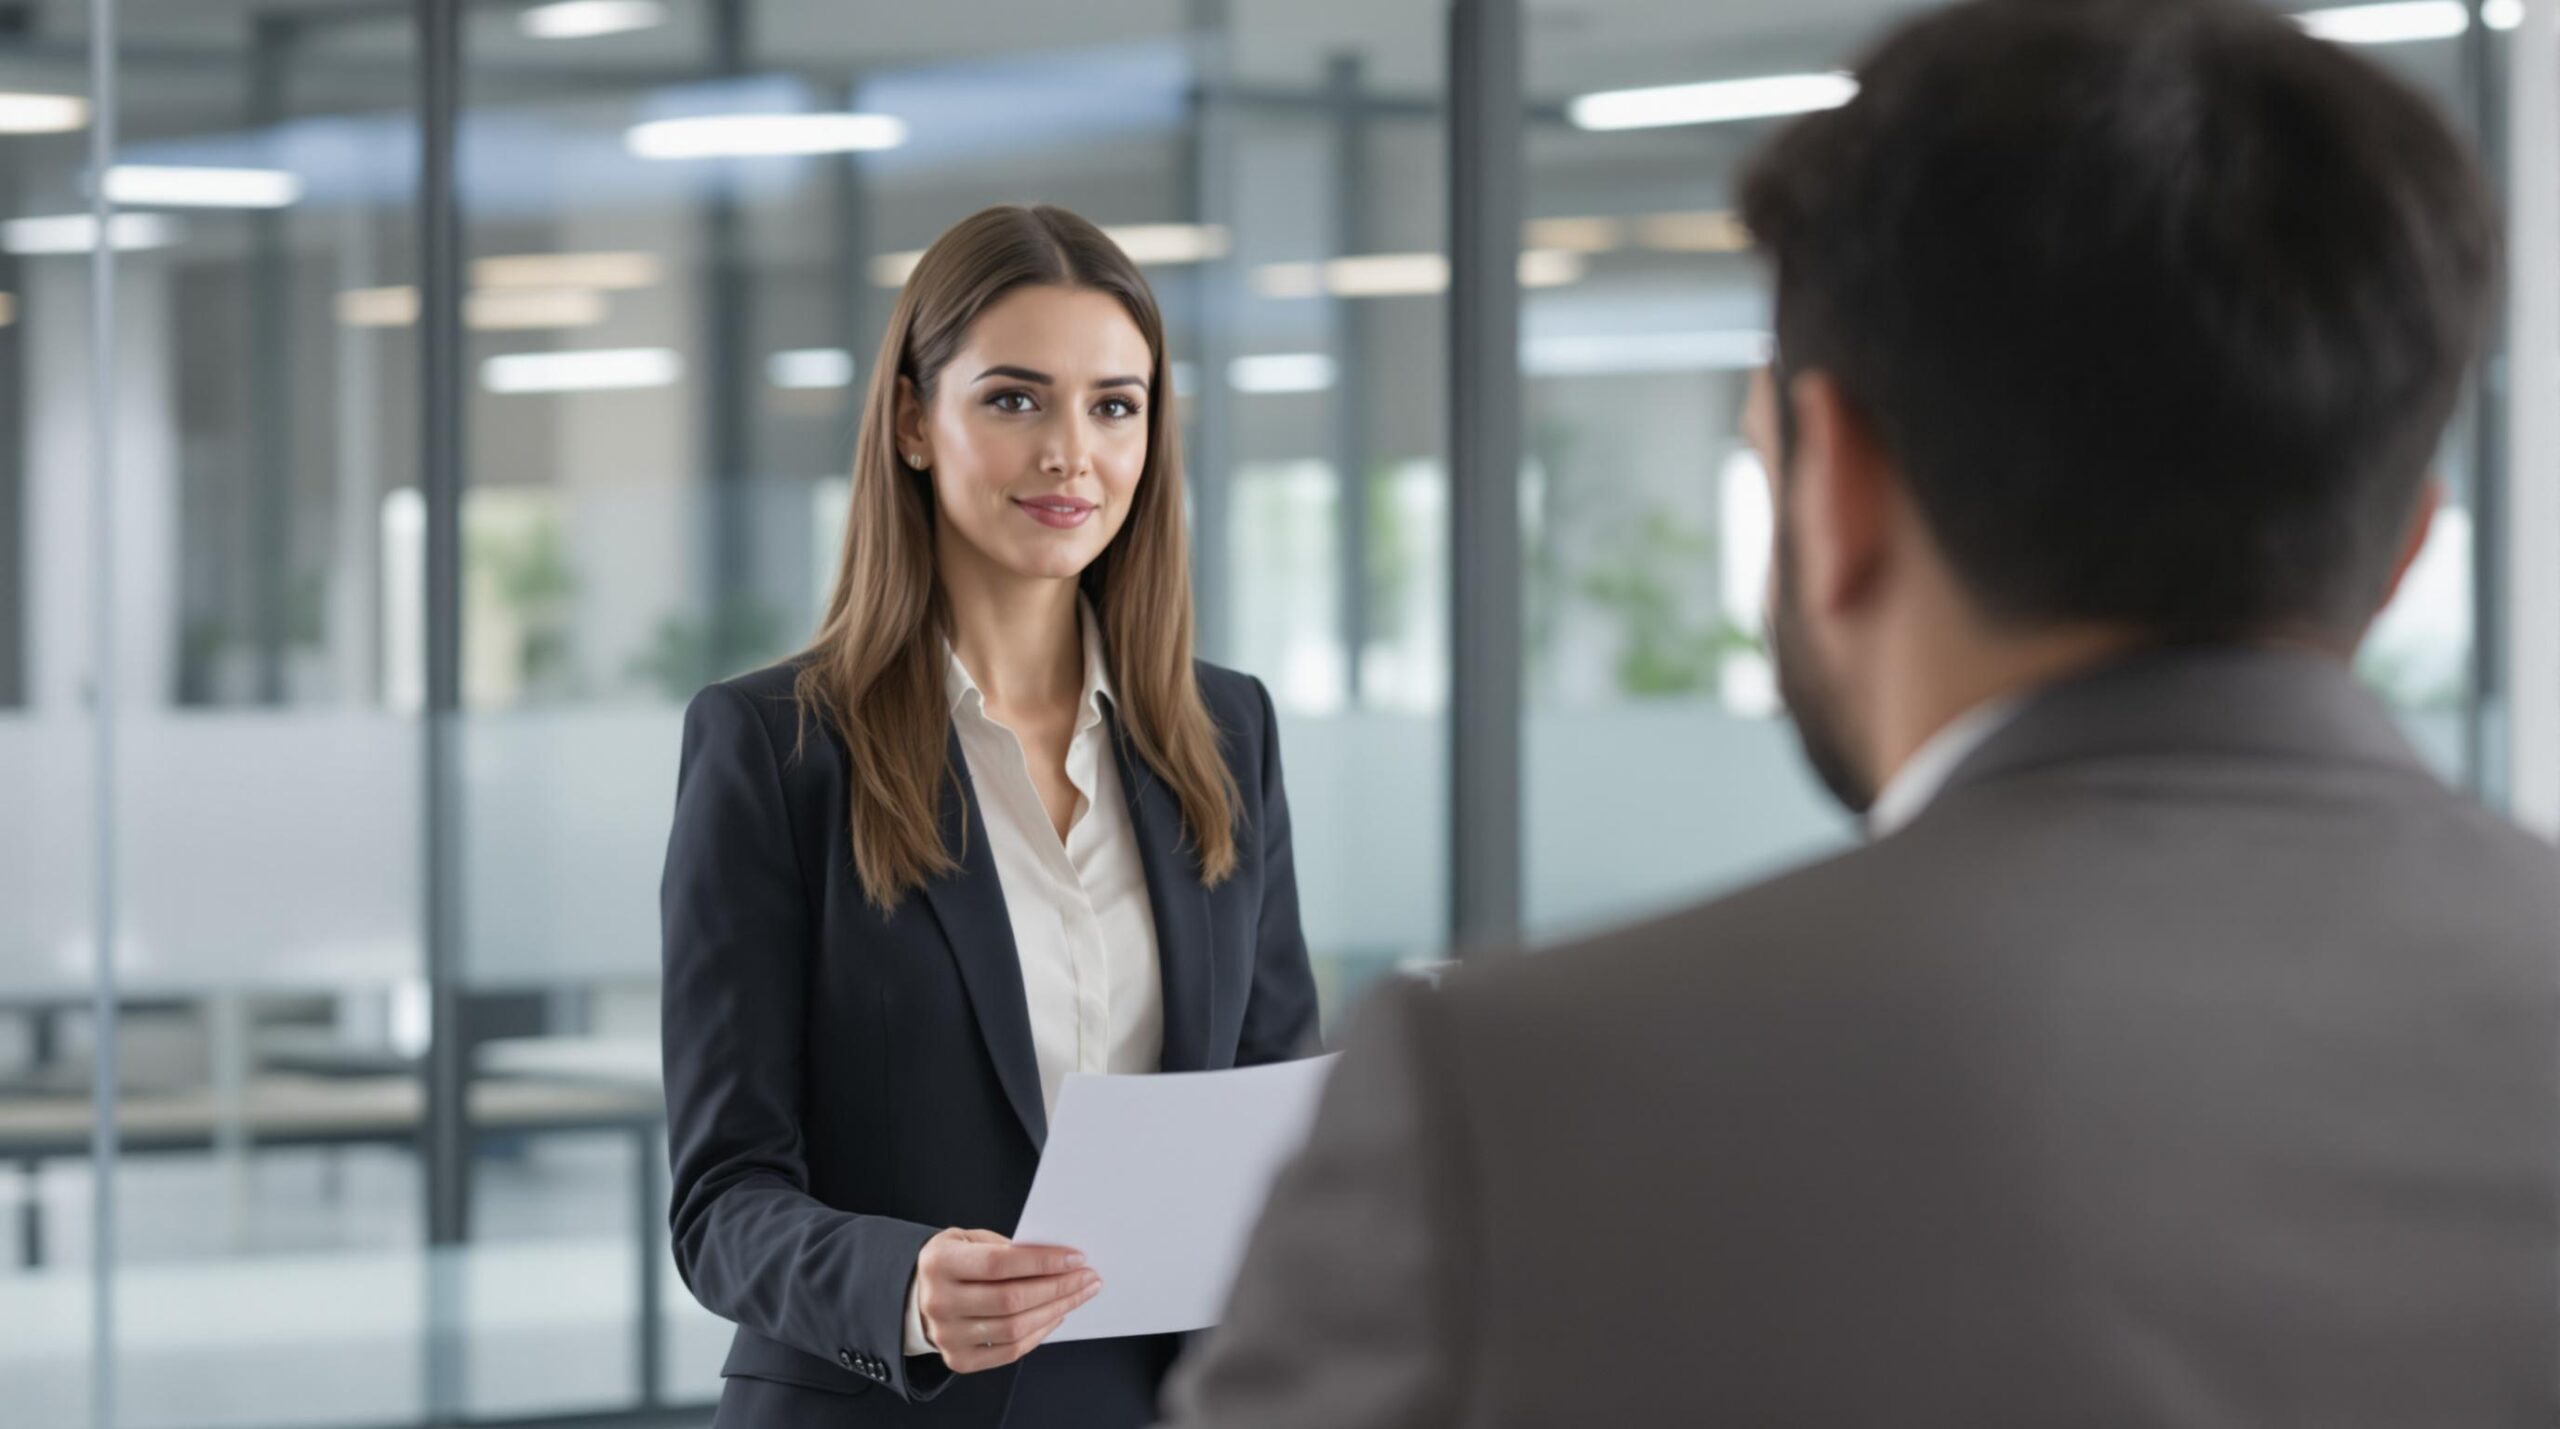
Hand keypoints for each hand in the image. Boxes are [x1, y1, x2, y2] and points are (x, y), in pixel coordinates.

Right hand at [914, 1228, 1101, 1373]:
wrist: (915, 1297)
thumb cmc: (951, 1263)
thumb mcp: (968, 1240)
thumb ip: (1006, 1247)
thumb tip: (1057, 1258)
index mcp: (940, 1263)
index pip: (999, 1263)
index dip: (1042, 1262)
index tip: (1076, 1258)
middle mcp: (939, 1302)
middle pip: (1011, 1299)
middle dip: (1058, 1287)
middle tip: (1087, 1278)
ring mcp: (947, 1336)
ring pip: (1015, 1328)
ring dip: (1056, 1311)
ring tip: (1078, 1295)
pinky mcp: (959, 1360)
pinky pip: (1010, 1351)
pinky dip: (1039, 1334)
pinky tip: (1056, 1316)